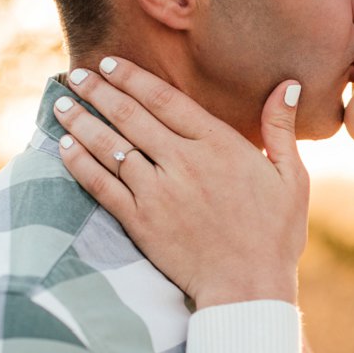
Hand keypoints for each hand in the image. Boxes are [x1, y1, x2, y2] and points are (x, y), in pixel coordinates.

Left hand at [54, 60, 308, 307]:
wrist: (249, 289)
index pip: (164, 100)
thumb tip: (288, 85)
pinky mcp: (141, 222)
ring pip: (111, 147)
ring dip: (82, 123)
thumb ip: (282, 129)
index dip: (132, 78)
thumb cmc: (275, 235)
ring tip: (61, 105)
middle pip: (130, 117)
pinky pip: (102, 186)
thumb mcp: (292, 179)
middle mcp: (183, 163)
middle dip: (98, 92)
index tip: (108, 63)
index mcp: (219, 146)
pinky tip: (65, 148)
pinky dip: (81, 165)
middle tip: (75, 76)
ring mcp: (158, 193)